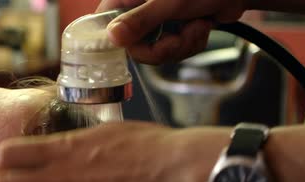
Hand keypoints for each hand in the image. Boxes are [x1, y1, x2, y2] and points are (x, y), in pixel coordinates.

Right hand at [96, 0, 247, 63]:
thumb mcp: (170, 2)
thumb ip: (140, 20)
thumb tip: (113, 36)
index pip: (105, 25)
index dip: (115, 42)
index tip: (128, 51)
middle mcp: (137, 10)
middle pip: (134, 48)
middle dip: (163, 49)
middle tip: (180, 37)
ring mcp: (155, 21)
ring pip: (155, 53)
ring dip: (181, 46)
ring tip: (196, 26)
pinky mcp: (171, 30)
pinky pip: (171, 52)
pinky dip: (190, 44)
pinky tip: (200, 27)